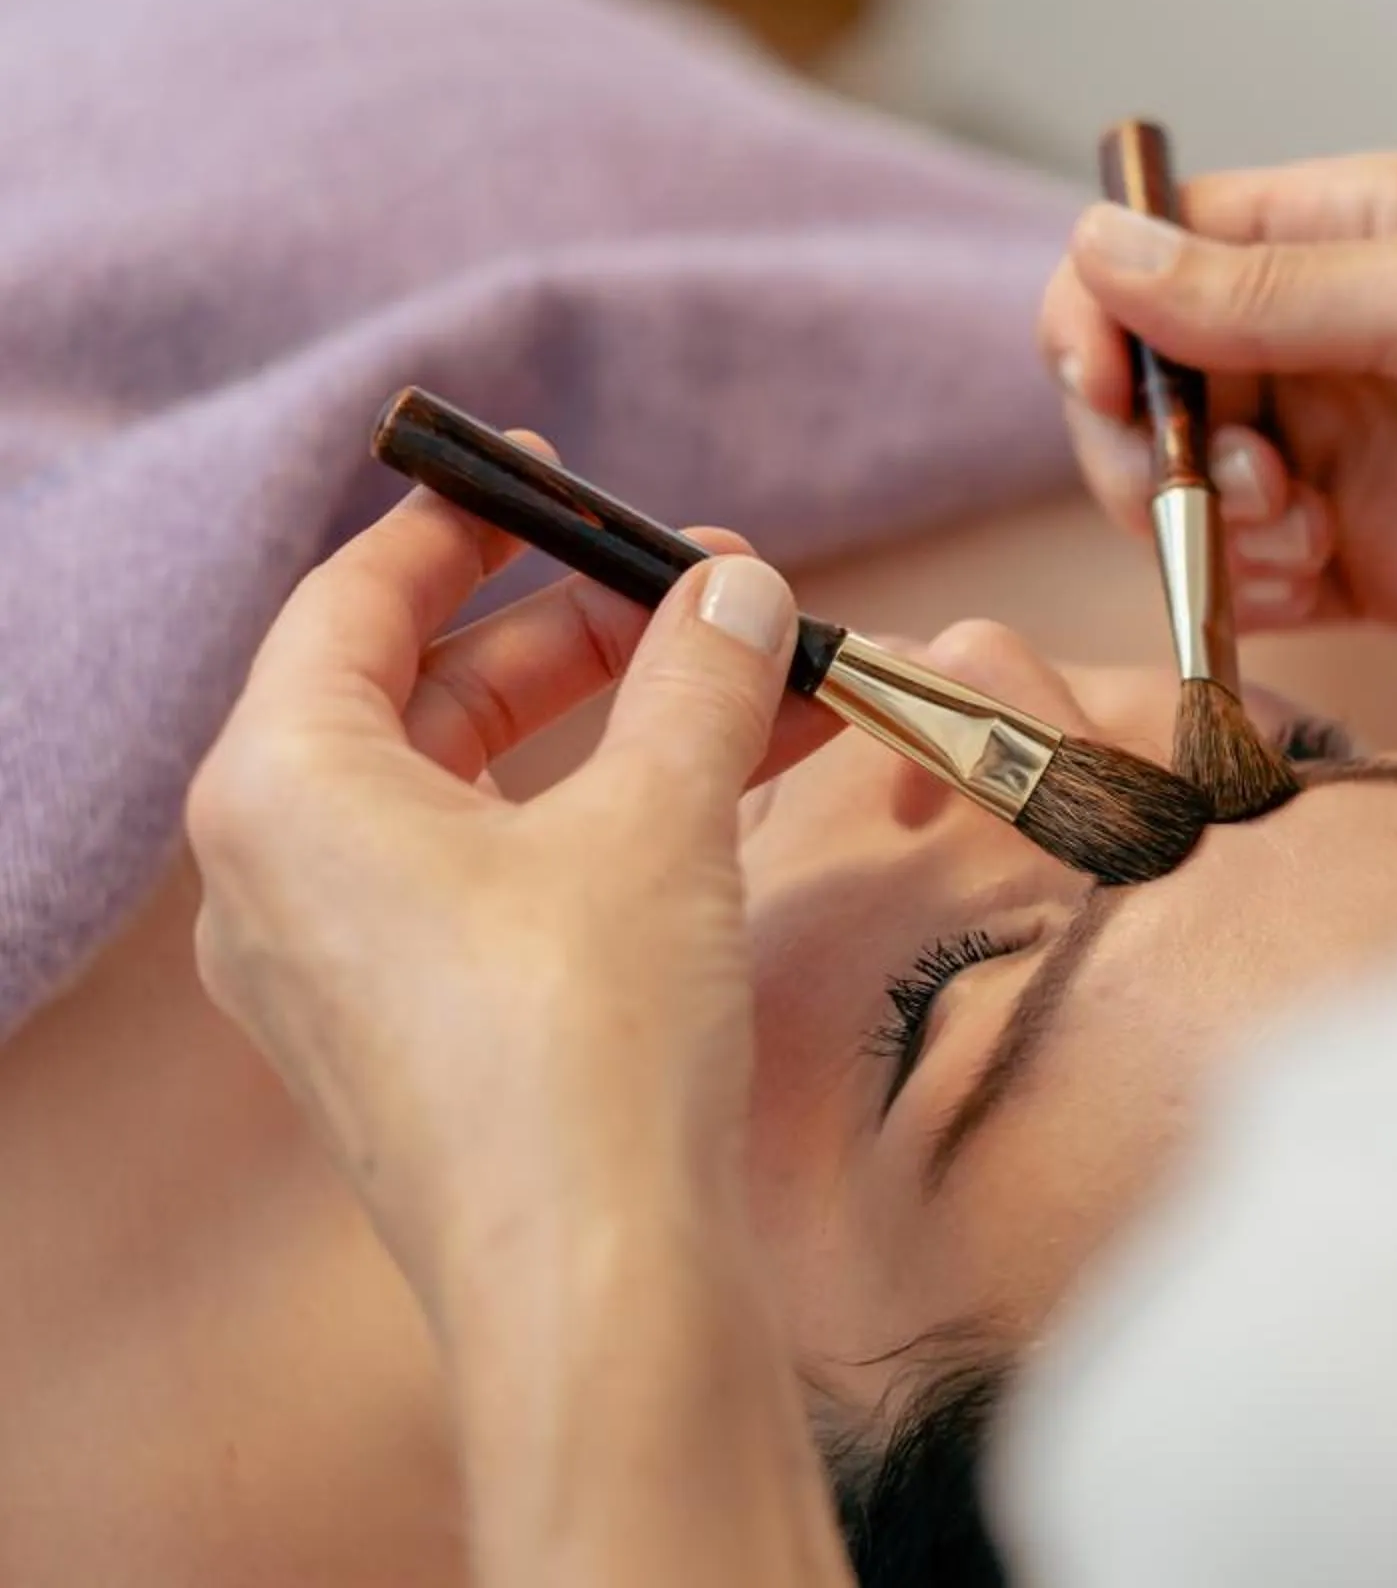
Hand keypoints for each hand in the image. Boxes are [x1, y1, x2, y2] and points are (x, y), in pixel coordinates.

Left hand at [187, 472, 840, 1320]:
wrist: (595, 1280)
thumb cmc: (589, 1039)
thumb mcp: (659, 820)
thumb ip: (693, 678)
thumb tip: (734, 586)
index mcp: (281, 789)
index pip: (357, 599)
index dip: (466, 520)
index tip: (554, 470)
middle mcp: (280, 873)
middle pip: (428, 691)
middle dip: (584, 628)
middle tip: (711, 581)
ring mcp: (341, 966)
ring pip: (483, 789)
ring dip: (623, 722)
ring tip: (762, 672)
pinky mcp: (417, 1036)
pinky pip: (505, 876)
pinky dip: (610, 817)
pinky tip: (740, 783)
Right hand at [1039, 154, 1396, 683]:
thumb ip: (1269, 291)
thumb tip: (1097, 249)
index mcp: (1349, 234)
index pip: (1159, 249)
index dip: (1100, 309)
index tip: (1099, 380)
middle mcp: (1333, 338)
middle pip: (1146, 377)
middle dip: (1141, 434)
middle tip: (1226, 479)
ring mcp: (1349, 459)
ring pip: (1177, 485)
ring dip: (1199, 517)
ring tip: (1299, 533)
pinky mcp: (1372, 570)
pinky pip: (1243, 578)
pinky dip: (1240, 588)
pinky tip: (1313, 582)